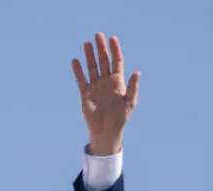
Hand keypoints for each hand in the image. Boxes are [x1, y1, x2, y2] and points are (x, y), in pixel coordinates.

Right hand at [70, 33, 139, 156]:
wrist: (107, 132)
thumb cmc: (120, 118)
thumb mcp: (129, 102)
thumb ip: (132, 87)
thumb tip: (137, 72)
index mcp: (118, 82)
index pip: (116, 61)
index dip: (115, 50)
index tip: (112, 38)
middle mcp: (106, 81)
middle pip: (103, 60)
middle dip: (101, 48)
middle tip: (98, 35)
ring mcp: (95, 86)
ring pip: (92, 67)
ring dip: (89, 55)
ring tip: (87, 43)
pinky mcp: (85, 93)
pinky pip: (81, 79)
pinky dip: (78, 70)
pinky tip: (75, 61)